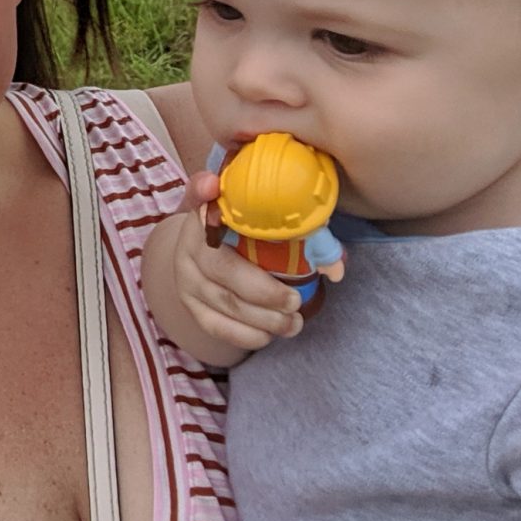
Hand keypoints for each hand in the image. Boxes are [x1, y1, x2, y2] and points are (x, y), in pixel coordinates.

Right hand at [174, 173, 302, 352]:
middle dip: (263, 291)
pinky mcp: (188, 304)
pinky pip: (215, 326)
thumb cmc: (248, 236)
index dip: (203, 189)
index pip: (199, 193)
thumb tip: (336, 267)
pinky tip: (269, 335)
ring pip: (223, 301)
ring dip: (263, 318)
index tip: (213, 185)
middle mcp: (189, 240)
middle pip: (220, 267)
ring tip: (293, 323)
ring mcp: (185, 275)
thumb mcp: (266, 225)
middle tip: (295, 302)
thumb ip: (298, 231)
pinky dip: (246, 335)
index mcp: (208, 210)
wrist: (208, 257)